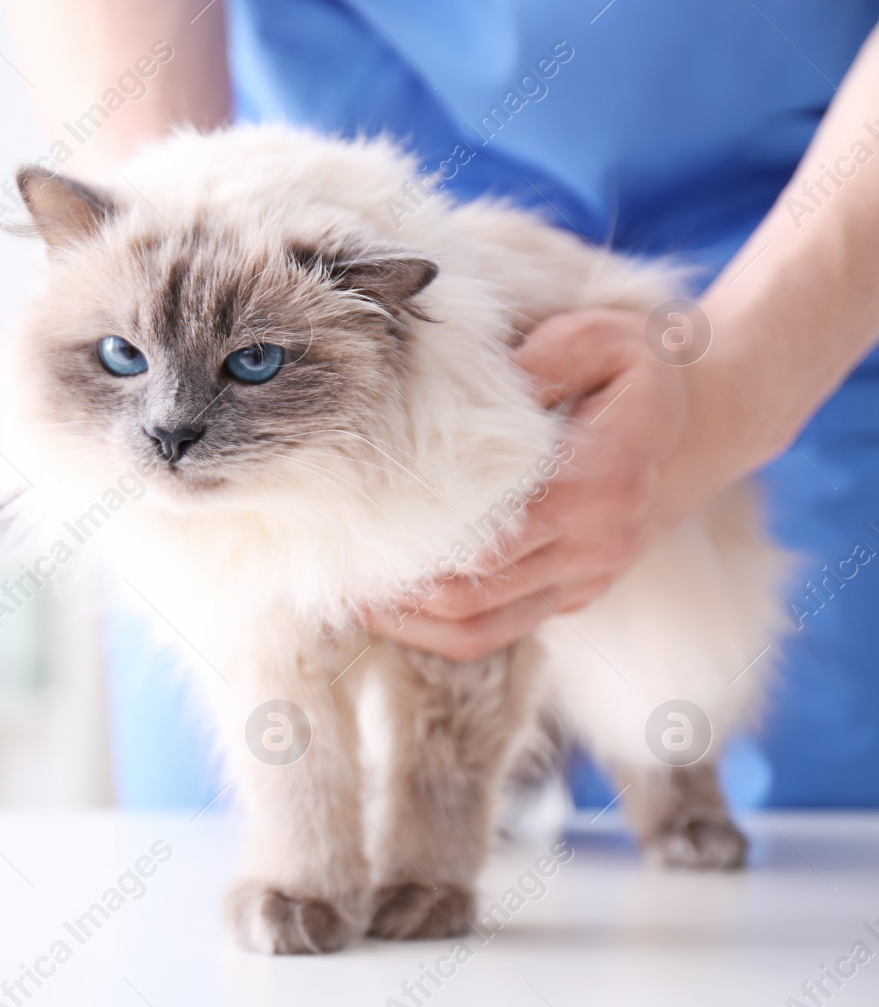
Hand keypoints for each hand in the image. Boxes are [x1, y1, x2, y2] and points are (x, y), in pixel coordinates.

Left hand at [364, 308, 730, 660]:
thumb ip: (541, 361)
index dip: (419, 536)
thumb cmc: (637, 369)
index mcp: (600, 479)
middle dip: (398, 583)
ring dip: (409, 620)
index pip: (492, 530)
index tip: (357, 519)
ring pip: (480, 627)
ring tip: (350, 593)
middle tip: (334, 560)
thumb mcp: (599, 336)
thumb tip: (471, 397)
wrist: (710, 419)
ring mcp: (587, 578)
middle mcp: (596, 542)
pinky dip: (439, 628)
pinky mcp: (574, 596)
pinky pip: (499, 630)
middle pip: (474, 588)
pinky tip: (391, 604)